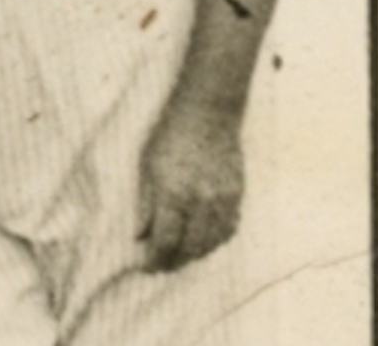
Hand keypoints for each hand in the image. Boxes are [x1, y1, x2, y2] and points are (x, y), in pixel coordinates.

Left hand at [135, 106, 244, 270]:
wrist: (207, 112)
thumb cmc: (170, 134)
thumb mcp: (147, 166)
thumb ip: (145, 204)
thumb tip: (139, 236)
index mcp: (174, 194)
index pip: (165, 242)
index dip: (155, 260)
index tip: (145, 266)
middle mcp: (201, 202)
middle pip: (190, 249)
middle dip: (174, 262)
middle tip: (162, 265)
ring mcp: (223, 199)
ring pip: (212, 244)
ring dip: (195, 255)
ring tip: (180, 255)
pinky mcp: (237, 194)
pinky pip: (229, 229)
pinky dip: (215, 241)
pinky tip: (203, 239)